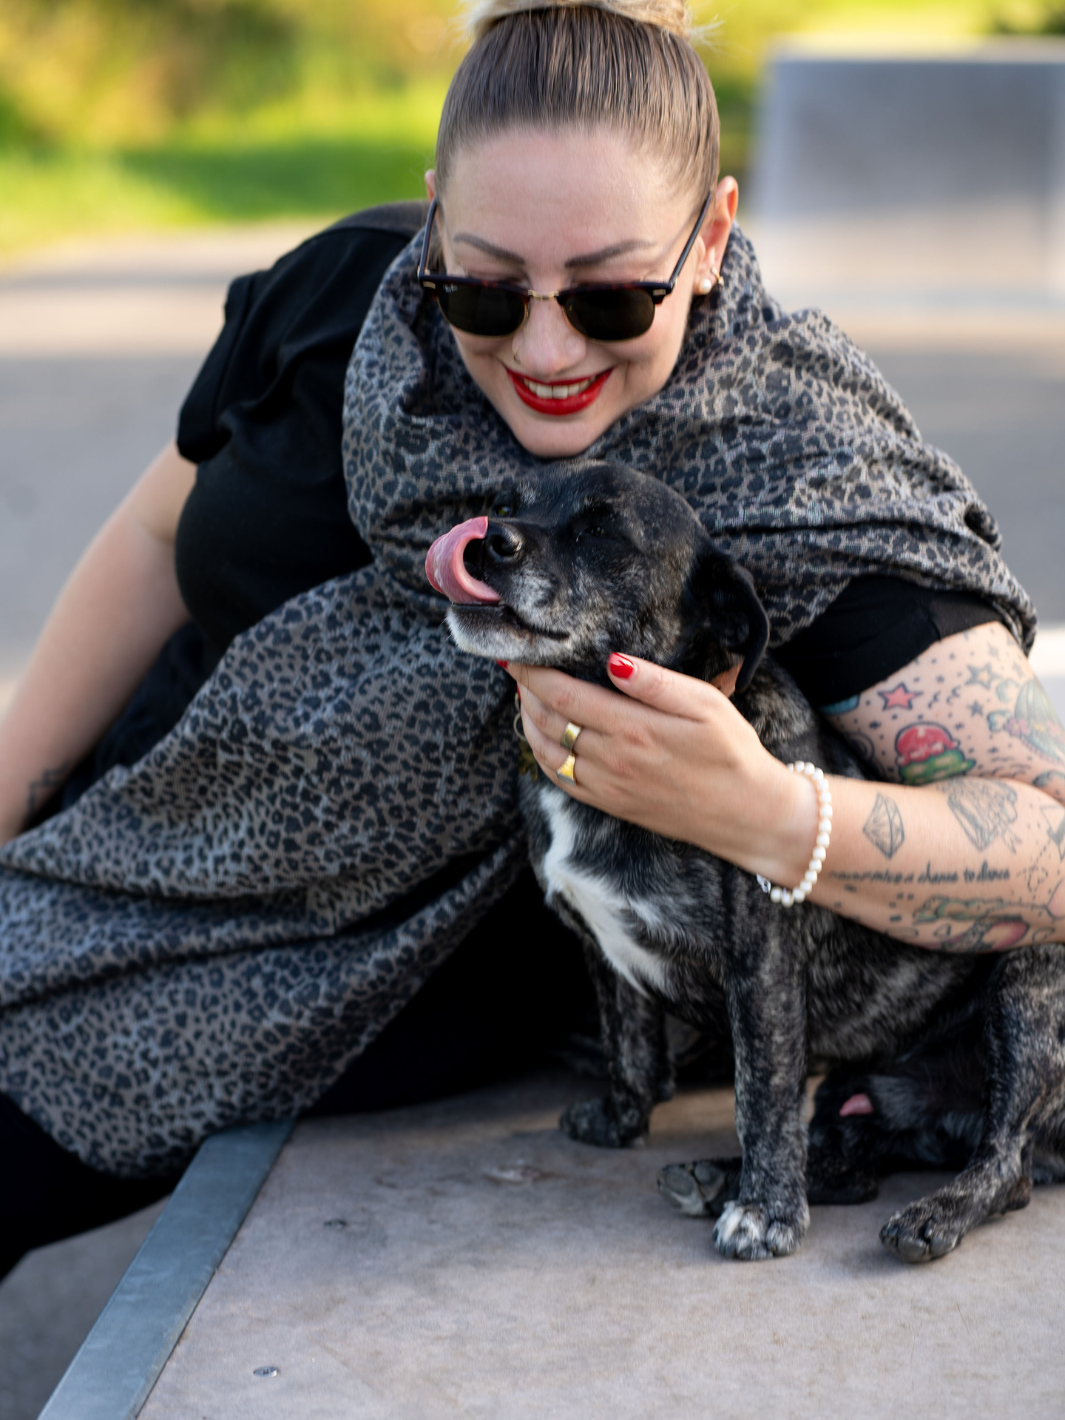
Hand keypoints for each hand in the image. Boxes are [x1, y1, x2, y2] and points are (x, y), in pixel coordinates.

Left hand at [508, 653, 817, 884]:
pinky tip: (541, 739)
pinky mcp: (611, 804)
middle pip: (549, 720)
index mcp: (634, 729)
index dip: (534, 673)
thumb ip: (657, 683)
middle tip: (518, 668)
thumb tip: (613, 660)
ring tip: (525, 697)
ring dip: (528, 722)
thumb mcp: (707, 706)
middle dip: (526, 692)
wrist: (747, 816)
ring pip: (547, 751)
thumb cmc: (732, 753)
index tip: (517, 653)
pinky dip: (541, 757)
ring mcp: (608, 786)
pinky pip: (560, 781)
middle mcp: (612, 759)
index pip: (564, 695)